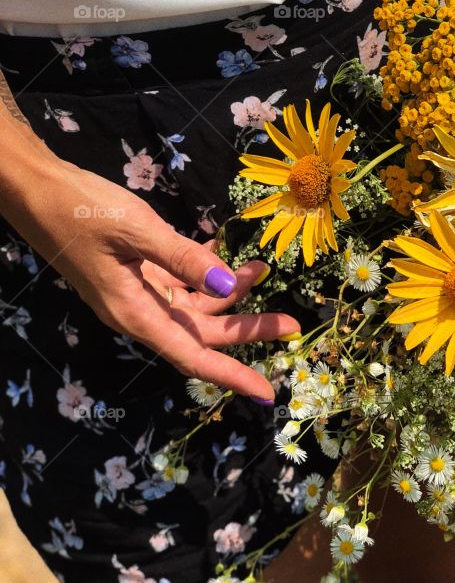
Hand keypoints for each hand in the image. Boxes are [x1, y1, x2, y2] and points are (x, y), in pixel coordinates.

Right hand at [0, 152, 296, 400]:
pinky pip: (180, 281)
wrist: (34, 190)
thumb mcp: (137, 229)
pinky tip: (226, 253)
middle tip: (292, 322)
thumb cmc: (80, 209)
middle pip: (204, 332)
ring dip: (230, 290)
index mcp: (135, 312)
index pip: (193, 355)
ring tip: (262, 268)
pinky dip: (205, 270)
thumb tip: (230, 285)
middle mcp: (139, 310)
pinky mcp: (136, 271)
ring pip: (195, 305)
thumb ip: (185, 259)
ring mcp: (137, 291)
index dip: (231, 375)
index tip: (265, 392)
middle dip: (248, 328)